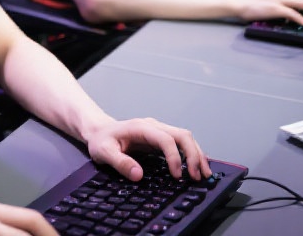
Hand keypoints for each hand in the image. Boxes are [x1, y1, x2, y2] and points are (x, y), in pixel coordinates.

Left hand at [82, 117, 211, 182]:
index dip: (174, 157)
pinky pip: (181, 143)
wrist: (99, 131)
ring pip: (185, 137)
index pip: (166, 139)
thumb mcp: (104, 152)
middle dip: (193, 155)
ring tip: (203, 174)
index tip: (176, 176)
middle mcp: (153, 126)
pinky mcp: (161, 137)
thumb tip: (139, 175)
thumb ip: (120, 163)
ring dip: (197, 154)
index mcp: (141, 127)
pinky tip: (196, 166)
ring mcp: (159, 130)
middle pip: (182, 135)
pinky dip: (191, 153)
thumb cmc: (101, 140)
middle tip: (197, 176)